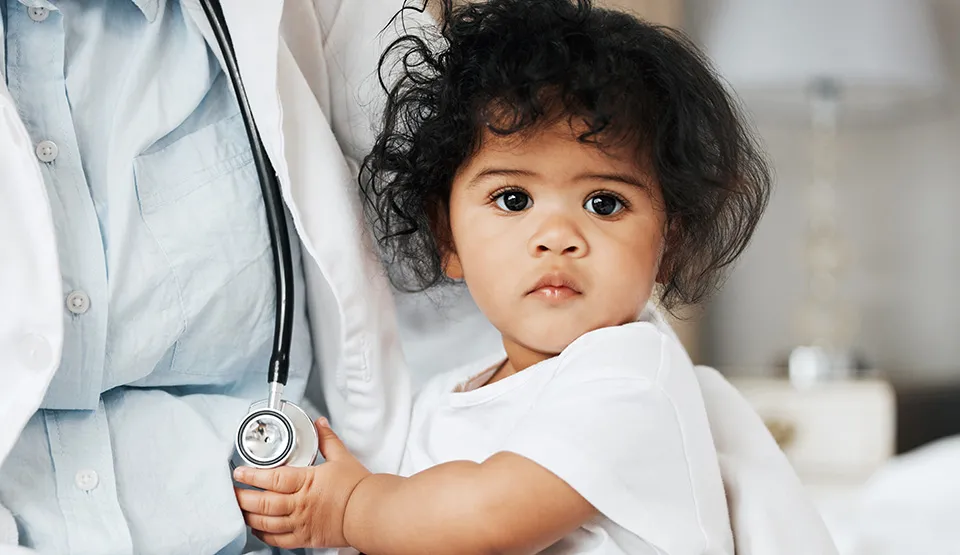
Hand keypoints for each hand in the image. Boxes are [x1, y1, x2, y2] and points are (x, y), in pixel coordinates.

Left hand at [233, 417, 371, 548]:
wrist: (370, 513)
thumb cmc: (358, 488)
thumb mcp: (342, 458)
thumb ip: (327, 440)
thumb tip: (321, 424)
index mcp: (307, 482)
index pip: (272, 478)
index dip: (252, 475)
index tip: (239, 472)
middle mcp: (300, 504)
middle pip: (263, 503)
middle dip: (243, 498)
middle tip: (232, 492)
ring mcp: (301, 523)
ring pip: (267, 523)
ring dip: (249, 517)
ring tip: (239, 510)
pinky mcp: (305, 538)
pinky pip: (279, 540)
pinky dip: (264, 536)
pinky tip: (257, 529)